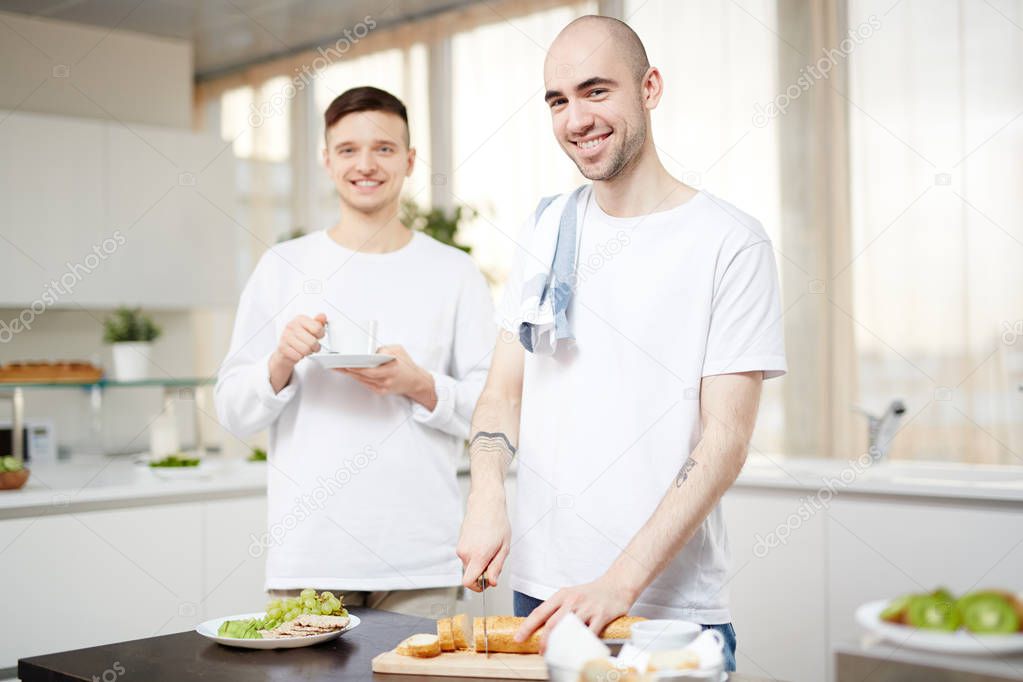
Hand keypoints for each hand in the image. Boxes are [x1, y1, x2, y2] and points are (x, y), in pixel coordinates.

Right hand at [269, 313, 325, 391]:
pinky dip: (300, 357)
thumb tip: (322, 316)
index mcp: (300, 319)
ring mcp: (285, 336)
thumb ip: (318, 323)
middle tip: (313, 346)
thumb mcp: (311, 329)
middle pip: (312, 341)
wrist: (285, 350)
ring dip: (308, 352)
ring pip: (306, 350)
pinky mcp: (282, 347)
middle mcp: (291, 325)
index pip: (317, 328)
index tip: (317, 336)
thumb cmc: (299, 338)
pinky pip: (298, 356)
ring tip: (305, 349)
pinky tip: (298, 353)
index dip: (320, 335)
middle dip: (315, 347)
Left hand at [338, 344, 435, 408]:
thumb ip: (384, 349)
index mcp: (391, 367)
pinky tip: (349, 372)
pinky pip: (365, 384)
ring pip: (361, 379)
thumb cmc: (407, 364)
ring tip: (338, 367)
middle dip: (348, 368)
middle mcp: (386, 378)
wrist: (416, 381)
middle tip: (336, 363)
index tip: (346, 361)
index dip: (356, 365)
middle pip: (362, 374)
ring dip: (350, 373)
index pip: (369, 367)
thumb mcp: (398, 350)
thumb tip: (368, 349)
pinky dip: (357, 377)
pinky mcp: (381, 392)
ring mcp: (383, 386)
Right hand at [456, 489, 510, 590]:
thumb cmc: (497, 522)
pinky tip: (484, 542)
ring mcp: (460, 547)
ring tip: (490, 547)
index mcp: (477, 556)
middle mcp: (465, 553)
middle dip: (481, 572)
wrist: (485, 503)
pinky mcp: (459, 542)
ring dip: (479, 562)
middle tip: (494, 559)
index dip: (477, 587)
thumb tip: (491, 582)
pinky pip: (467, 556)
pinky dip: (475, 554)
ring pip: (469, 565)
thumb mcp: (504, 548)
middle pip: (470, 574)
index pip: (468, 582)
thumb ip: (496, 567)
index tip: (486, 582)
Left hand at [514, 574, 635, 650]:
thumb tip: (543, 628)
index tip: (519, 637)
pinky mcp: (601, 616)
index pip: (540, 612)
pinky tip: (578, 650)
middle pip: (552, 622)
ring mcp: (587, 608)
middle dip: (543, 639)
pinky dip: (582, 644)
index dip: (527, 626)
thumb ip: (558, 609)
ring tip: (557, 653)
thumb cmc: (592, 593)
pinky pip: (589, 633)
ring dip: (560, 643)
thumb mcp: (571, 595)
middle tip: (540, 650)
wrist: (616, 585)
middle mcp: (572, 600)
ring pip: (568, 628)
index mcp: (562, 595)